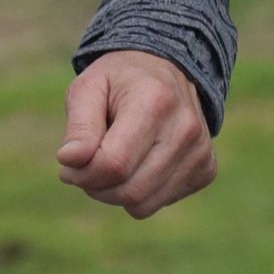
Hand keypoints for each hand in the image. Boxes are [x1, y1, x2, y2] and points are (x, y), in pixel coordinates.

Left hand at [57, 50, 215, 218]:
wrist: (166, 69)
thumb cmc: (118, 81)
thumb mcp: (89, 87)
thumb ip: (79, 125)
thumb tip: (69, 160)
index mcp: (155, 101)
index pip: (114, 163)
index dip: (82, 172)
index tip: (67, 163)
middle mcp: (186, 129)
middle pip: (129, 189)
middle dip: (94, 186)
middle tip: (83, 167)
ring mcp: (201, 152)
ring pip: (142, 204)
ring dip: (113, 193)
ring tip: (107, 164)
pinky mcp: (206, 170)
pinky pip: (158, 203)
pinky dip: (137, 193)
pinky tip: (136, 164)